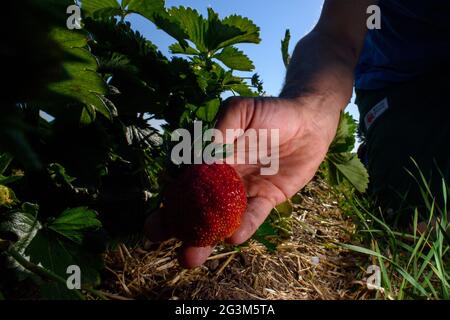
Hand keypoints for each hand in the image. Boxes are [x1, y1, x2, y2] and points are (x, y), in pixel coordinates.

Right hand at [145, 96, 340, 267]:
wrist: (308, 121)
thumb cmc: (271, 111)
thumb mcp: (241, 111)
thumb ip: (221, 128)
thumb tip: (202, 158)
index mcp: (211, 160)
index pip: (184, 182)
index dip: (168, 199)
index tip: (152, 215)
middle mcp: (224, 180)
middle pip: (195, 207)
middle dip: (176, 225)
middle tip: (157, 238)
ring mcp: (244, 192)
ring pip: (221, 219)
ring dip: (205, 238)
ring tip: (189, 257)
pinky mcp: (267, 199)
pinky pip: (254, 216)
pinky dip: (244, 226)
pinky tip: (233, 237)